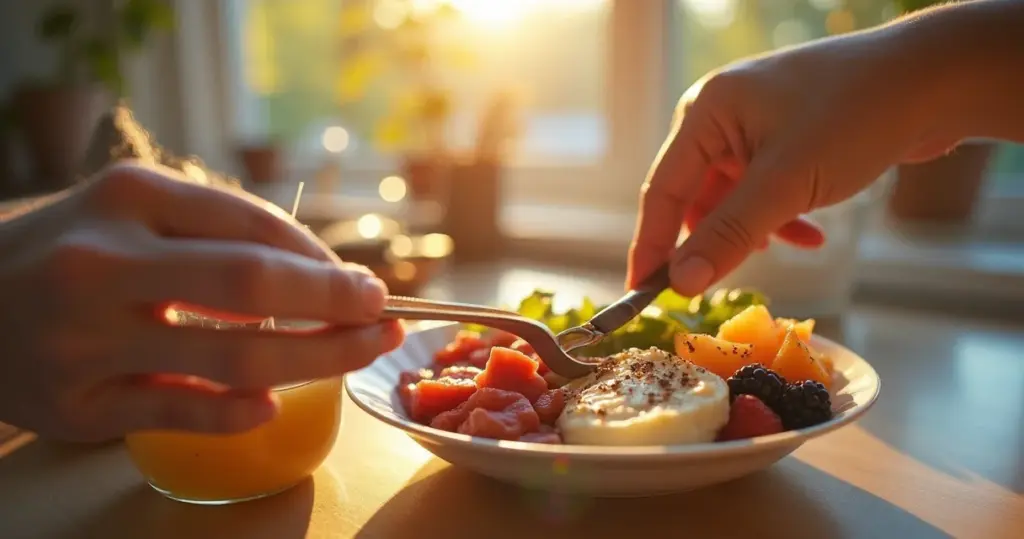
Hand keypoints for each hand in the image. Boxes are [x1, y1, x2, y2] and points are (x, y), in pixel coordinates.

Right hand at [0, 162, 403, 441]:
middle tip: (384, 319)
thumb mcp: (130, 209)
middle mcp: (103, 262)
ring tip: (358, 355)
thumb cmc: (69, 247)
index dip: (324, 261)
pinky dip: (237, 412)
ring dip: (315, 360)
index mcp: (127, 197)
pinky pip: (179, 412)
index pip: (254, 226)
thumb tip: (319, 272)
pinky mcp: (75, 404)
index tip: (365, 285)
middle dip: (336, 305)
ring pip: (230, 357)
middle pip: (252, 286)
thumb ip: (215, 229)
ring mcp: (86, 338)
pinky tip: (272, 403)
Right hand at [627, 24, 963, 294]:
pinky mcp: (788, 138)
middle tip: (724, 281)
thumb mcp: (785, 185)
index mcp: (706, 112)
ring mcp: (756, 125)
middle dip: (716, 238)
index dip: (651, 245)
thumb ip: (729, 234)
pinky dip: (782, 217)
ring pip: (734, 198)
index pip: (661, 189)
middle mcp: (723, 115)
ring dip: (756, 230)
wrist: (936, 80)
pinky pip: (765, 190)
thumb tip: (681, 283)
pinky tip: (811, 235)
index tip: (641, 294)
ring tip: (790, 244)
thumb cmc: (856, 116)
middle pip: (696, 196)